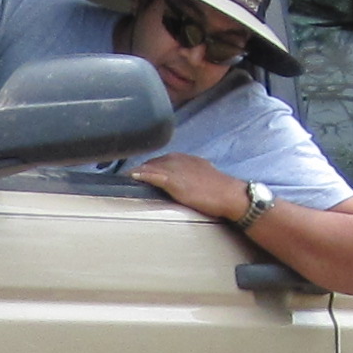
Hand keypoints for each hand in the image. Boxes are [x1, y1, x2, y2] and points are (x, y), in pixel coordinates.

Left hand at [129, 154, 243, 216]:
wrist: (229, 194)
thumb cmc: (218, 189)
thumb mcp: (202, 176)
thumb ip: (190, 177)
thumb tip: (184, 183)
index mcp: (185, 159)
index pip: (162, 160)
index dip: (150, 167)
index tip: (139, 172)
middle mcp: (179, 160)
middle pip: (153, 162)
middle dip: (141, 168)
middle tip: (126, 175)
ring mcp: (176, 170)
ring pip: (151, 167)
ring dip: (137, 171)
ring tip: (123, 176)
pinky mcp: (175, 181)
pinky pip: (154, 175)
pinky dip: (142, 175)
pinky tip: (132, 176)